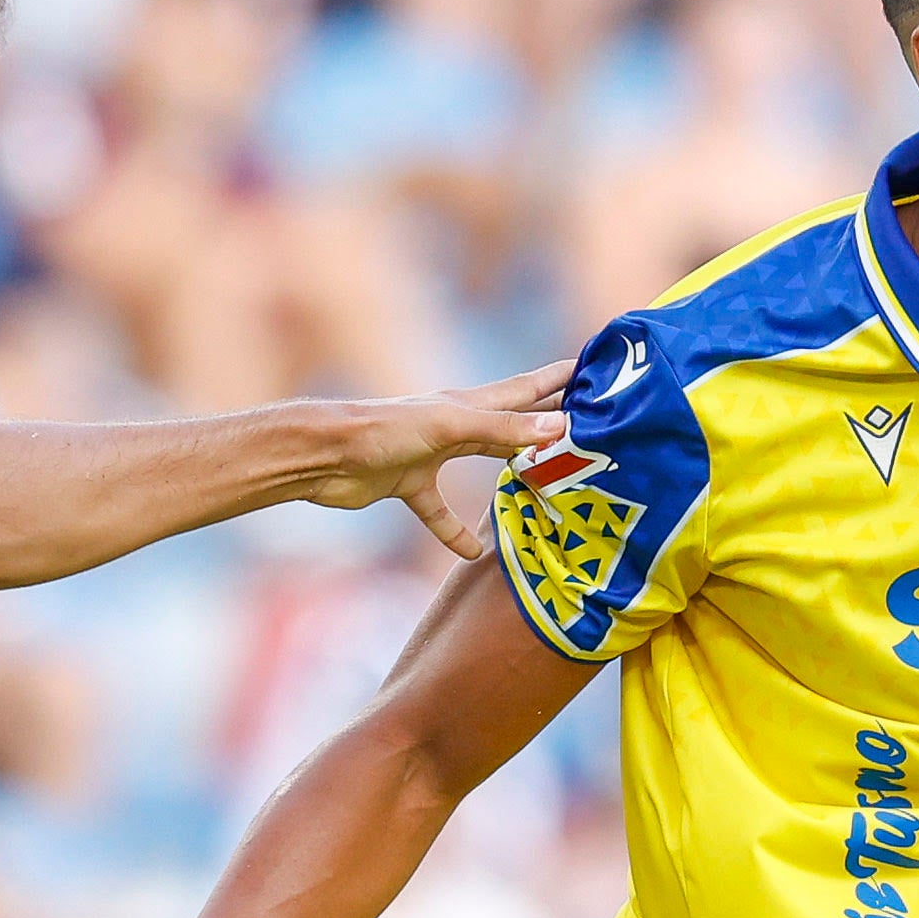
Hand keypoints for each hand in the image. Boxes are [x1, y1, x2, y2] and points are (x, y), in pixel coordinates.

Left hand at [302, 366, 573, 559]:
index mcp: (468, 404)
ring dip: (512, 469)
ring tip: (546, 478)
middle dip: (546, 420)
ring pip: (483, 462)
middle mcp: (455, 425)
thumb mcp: (450, 427)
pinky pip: (439, 512)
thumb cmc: (382, 430)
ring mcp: (432, 455)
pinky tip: (473, 551)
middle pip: (511, 422)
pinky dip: (455, 531)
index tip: (594, 366)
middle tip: (585, 420)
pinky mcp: (409, 485)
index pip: (525, 388)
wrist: (324, 455)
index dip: (558, 377)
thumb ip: (503, 428)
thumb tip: (560, 426)